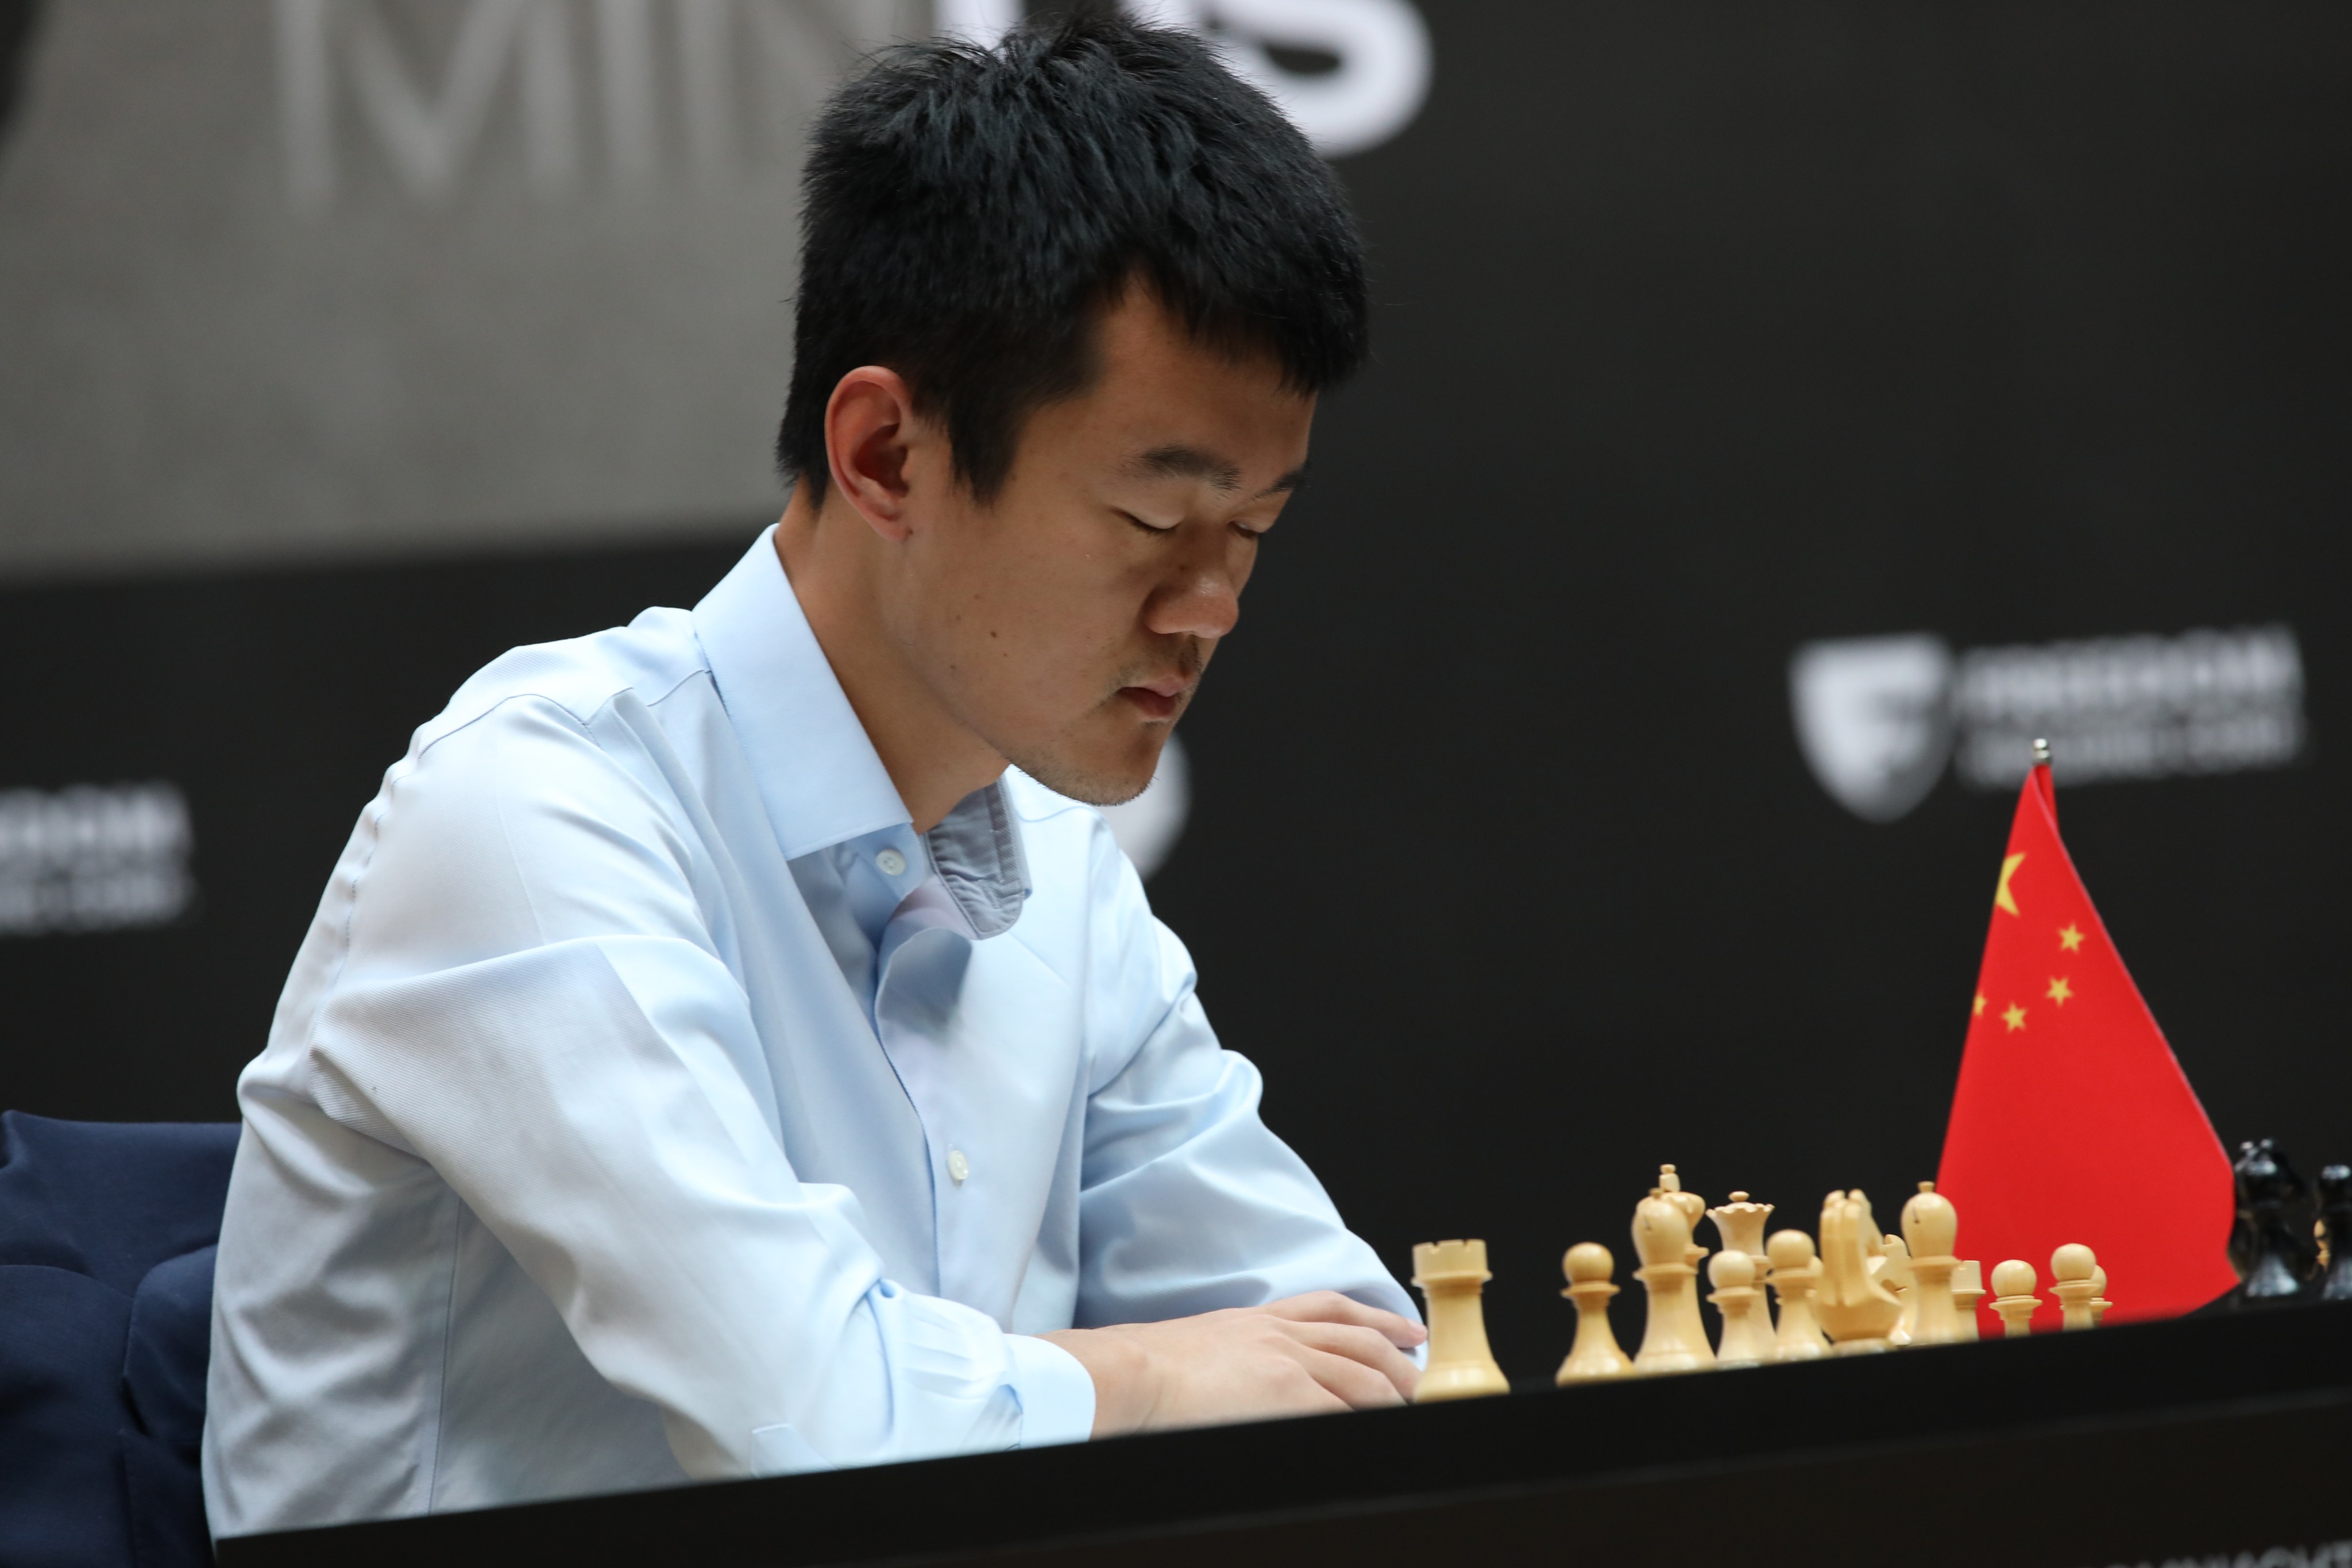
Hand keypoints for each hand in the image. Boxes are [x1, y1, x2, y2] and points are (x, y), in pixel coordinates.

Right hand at [1034, 1292, 1426, 1436]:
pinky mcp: (1288, 1394)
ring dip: (1393, 1395)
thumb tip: (1257, 1384)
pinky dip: (1363, 1419)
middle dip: (1400, 1363)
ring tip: (1412, 1409)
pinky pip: (1341, 1410)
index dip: (1378, 1320)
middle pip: (1361, 1343)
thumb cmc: (1147, 1369)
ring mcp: (1290, 1362)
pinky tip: (1377, 1428)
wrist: (1131, 1371)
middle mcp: (1282, 1334)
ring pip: (1363, 1376)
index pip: (1332, 1310)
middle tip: (1423, 1381)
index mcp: (1260, 1319)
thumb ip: (1242, 1358)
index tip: (1405, 1331)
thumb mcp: (1206, 1347)